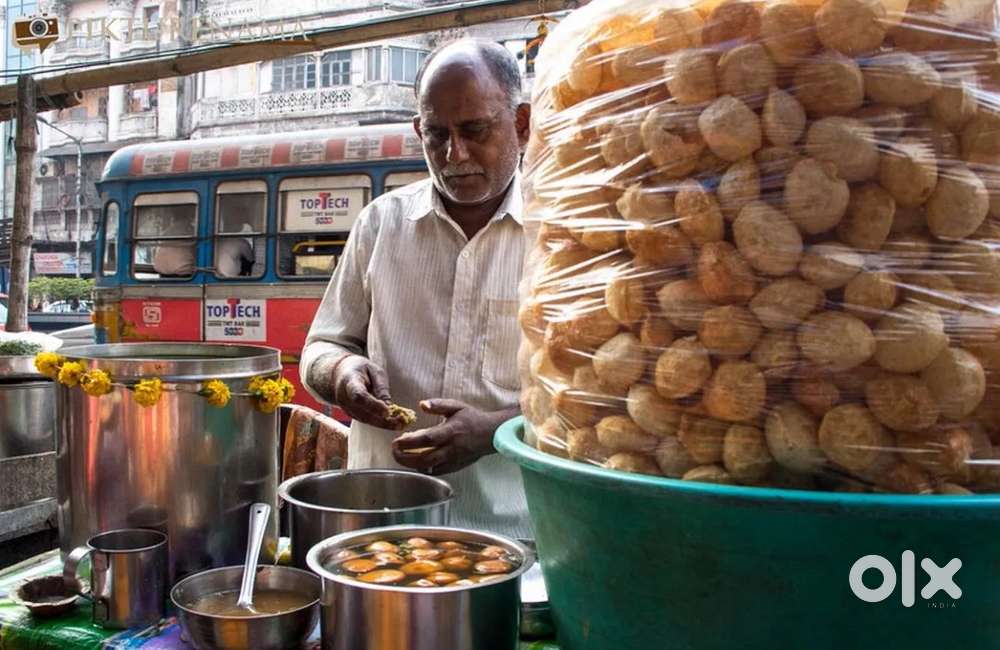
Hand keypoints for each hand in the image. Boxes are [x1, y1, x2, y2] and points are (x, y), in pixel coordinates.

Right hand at [320, 354, 399, 429]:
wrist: (341, 373)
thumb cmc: (361, 369)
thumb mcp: (374, 370)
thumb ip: (381, 386)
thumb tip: (388, 405)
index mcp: (349, 381)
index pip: (359, 396)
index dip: (373, 405)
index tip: (388, 412)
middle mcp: (344, 397)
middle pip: (363, 413)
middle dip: (383, 420)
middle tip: (401, 422)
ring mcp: (345, 407)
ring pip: (365, 420)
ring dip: (383, 424)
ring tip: (401, 424)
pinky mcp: (350, 414)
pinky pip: (365, 420)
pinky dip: (379, 423)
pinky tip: (392, 423)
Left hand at [392, 400, 512, 474]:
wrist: (492, 434)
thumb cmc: (473, 419)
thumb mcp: (456, 406)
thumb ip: (438, 404)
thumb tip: (421, 404)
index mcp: (450, 431)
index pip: (427, 439)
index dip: (410, 442)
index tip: (397, 440)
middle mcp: (451, 448)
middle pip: (424, 458)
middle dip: (405, 457)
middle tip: (394, 451)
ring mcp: (453, 460)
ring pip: (428, 467)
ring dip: (411, 464)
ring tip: (401, 456)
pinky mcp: (455, 467)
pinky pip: (436, 471)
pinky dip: (424, 468)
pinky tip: (417, 462)